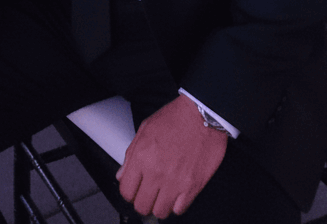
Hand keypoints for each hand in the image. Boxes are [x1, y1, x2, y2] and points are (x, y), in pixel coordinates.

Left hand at [116, 94, 227, 218]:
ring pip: (160, 212)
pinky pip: (179, 210)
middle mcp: (157, 172)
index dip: (129, 192)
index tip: (134, 189)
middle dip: (142, 201)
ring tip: (162, 194)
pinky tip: (177, 193)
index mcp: (142, 156)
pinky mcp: (193, 186)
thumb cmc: (176, 117)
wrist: (203, 114)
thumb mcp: (145, 128)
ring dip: (159, 205)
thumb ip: (131, 153)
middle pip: (141, 206)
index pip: (126, 191)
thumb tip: (123, 174)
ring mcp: (175, 181)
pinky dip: (177, 205)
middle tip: (148, 193)